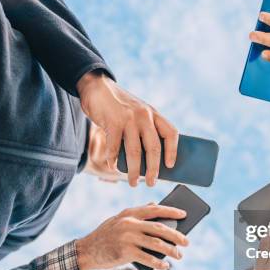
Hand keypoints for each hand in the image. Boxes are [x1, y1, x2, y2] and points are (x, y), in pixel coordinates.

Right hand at [74, 204, 188, 269]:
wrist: (86, 251)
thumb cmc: (106, 236)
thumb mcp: (118, 219)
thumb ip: (136, 213)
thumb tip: (155, 204)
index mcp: (129, 213)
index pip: (154, 209)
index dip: (171, 211)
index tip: (184, 214)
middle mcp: (129, 223)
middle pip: (159, 228)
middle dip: (176, 235)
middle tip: (187, 242)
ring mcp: (127, 238)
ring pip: (156, 244)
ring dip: (171, 251)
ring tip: (179, 255)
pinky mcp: (125, 252)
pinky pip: (148, 258)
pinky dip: (159, 263)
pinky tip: (165, 266)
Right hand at [77, 71, 177, 186]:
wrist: (97, 86)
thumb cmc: (118, 106)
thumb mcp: (137, 112)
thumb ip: (144, 129)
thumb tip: (149, 161)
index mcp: (153, 114)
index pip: (171, 132)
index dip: (173, 151)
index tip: (170, 166)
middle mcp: (144, 115)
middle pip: (154, 147)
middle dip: (153, 169)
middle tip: (151, 183)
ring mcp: (128, 118)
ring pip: (134, 151)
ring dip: (134, 171)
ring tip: (132, 182)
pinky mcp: (112, 122)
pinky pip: (115, 147)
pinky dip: (114, 160)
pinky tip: (114, 167)